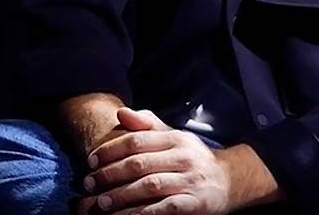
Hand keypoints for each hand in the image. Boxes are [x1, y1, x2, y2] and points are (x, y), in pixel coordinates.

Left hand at [81, 108, 229, 214]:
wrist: (230, 181)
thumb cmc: (192, 159)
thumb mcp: (173, 137)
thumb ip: (147, 124)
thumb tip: (120, 113)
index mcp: (175, 138)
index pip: (136, 141)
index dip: (110, 150)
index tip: (90, 161)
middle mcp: (183, 157)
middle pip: (139, 164)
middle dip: (110, 174)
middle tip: (88, 183)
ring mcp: (190, 181)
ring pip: (149, 187)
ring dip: (121, 196)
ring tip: (100, 203)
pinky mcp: (195, 204)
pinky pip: (165, 209)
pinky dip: (142, 213)